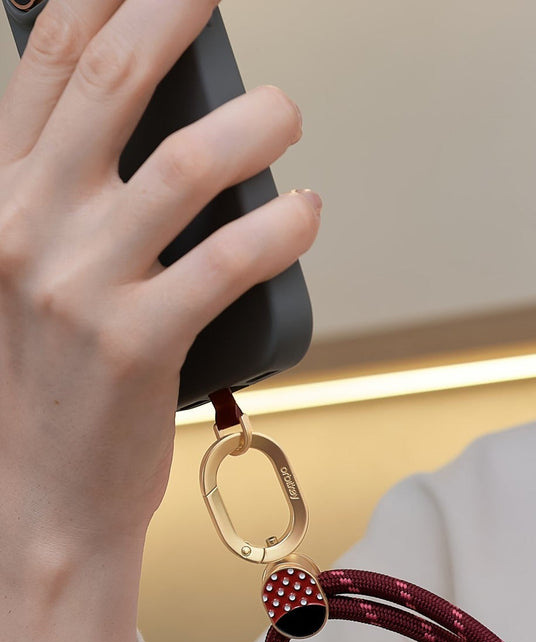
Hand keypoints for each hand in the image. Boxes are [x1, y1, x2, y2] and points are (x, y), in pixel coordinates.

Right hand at [0, 0, 316, 556]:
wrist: (43, 498)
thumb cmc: (54, 386)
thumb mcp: (34, 276)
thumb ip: (68, 204)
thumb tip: (152, 142)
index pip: (40, 63)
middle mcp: (25, 225)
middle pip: (107, 84)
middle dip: (170, 15)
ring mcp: (77, 283)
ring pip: (184, 166)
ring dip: (254, 124)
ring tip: (288, 113)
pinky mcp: (136, 342)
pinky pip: (226, 262)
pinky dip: (279, 227)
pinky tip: (305, 212)